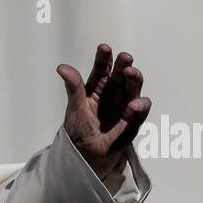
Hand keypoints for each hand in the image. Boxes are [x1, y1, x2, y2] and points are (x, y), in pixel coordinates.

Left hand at [57, 44, 150, 178]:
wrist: (85, 154)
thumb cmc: (79, 129)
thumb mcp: (75, 106)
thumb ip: (73, 87)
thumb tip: (61, 67)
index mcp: (97, 87)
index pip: (102, 69)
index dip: (104, 58)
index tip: (103, 48)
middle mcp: (113, 92)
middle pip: (121, 74)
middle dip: (124, 64)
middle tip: (124, 58)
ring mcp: (125, 104)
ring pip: (134, 87)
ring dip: (135, 78)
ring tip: (130, 73)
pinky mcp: (133, 120)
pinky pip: (141, 110)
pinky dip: (140, 105)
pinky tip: (132, 105)